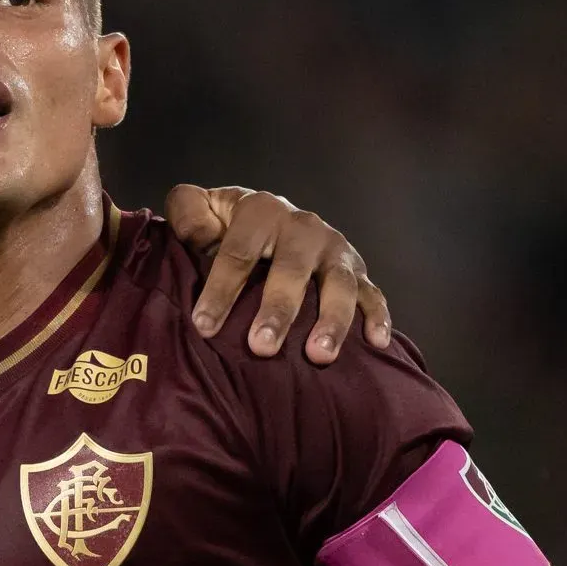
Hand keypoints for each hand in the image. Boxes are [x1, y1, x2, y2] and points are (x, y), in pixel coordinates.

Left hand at [167, 185, 391, 363]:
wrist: (268, 219)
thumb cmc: (226, 226)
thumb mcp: (202, 209)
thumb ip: (188, 213)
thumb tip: (199, 234)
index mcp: (260, 210)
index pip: (238, 252)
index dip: (221, 289)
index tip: (204, 326)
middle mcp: (302, 226)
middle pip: (291, 269)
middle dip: (277, 310)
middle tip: (261, 348)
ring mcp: (334, 249)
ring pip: (338, 284)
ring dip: (331, 321)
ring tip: (317, 356)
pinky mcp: (357, 270)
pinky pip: (373, 294)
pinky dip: (377, 317)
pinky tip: (375, 343)